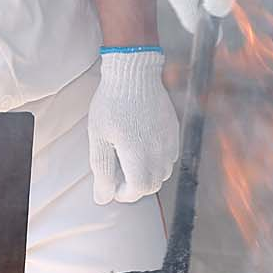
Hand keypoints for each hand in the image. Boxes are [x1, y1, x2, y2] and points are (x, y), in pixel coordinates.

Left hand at [87, 47, 179, 203]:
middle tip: (118, 173)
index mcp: (139, 155)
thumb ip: (102, 171)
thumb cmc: (111, 105)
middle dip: (136, 186)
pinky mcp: (174, 129)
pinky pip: (171, 155)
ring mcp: (169, 139)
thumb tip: (103, 198)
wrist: (134, 73)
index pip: (139, 190)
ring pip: (164, 172)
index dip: (124, 193)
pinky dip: (158, 160)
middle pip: (153, 184)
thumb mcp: (99, 138)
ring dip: (148, 174)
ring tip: (130, 159)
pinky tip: (143, 145)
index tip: (111, 184)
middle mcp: (160, 150)